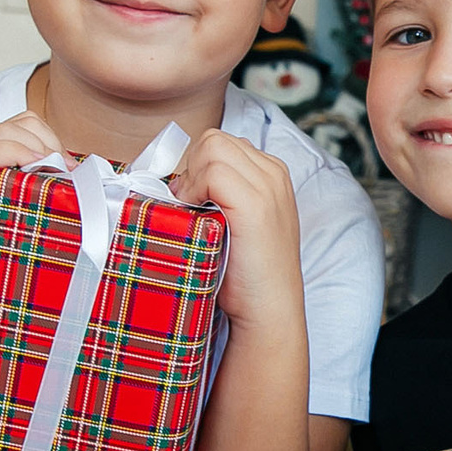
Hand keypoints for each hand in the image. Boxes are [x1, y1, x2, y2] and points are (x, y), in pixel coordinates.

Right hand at [0, 111, 63, 216]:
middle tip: (67, 176)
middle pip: (22, 124)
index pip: (27, 126)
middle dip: (52, 143)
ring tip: (55, 178)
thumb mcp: (17, 216)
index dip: (54, 140)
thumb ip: (38, 198)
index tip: (72, 171)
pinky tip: (33, 172)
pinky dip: (14, 154)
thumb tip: (77, 195)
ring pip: (5, 132)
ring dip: (39, 149)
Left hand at [169, 130, 302, 333]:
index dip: (197, 166)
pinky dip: (194, 188)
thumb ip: (221, 195)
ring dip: (191, 177)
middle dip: (191, 167)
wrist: (269, 310)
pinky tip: (195, 214)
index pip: (222, 142)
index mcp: (273, 174)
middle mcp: (274, 173)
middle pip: (214, 139)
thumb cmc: (245, 274)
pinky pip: (213, 171)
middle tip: (188, 205)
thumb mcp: (236, 223)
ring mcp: (268, 187)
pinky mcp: (255, 205)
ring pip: (212, 147)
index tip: (190, 199)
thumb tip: (177, 181)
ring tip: (191, 210)